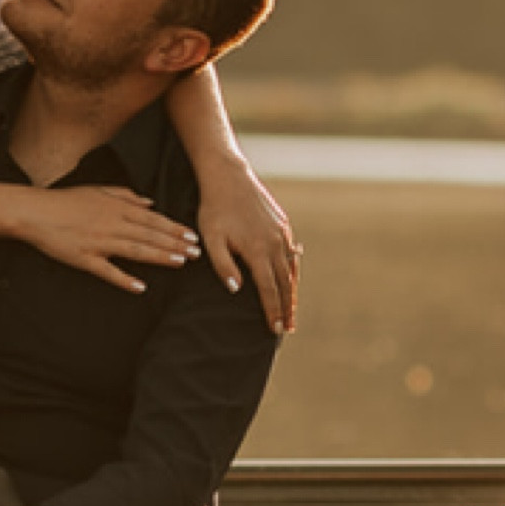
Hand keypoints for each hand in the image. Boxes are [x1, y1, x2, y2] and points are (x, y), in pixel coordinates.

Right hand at [15, 185, 201, 294]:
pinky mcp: (84, 259)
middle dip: (174, 244)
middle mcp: (111, 224)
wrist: (35, 211)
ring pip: (135, 250)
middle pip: (149, 235)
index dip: (174, 229)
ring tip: (179, 263)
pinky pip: (107, 271)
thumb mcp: (99, 190)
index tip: (192, 238)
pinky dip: (124, 279)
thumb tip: (150, 203)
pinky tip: (140, 287)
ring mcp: (98, 242)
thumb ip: (127, 196)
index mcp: (116, 207)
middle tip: (195, 254)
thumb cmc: (66, 200)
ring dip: (159, 257)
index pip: (152, 220)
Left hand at [196, 161, 300, 333]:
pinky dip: (293, 269)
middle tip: (287, 328)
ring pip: (291, 269)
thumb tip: (237, 290)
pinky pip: (292, 252)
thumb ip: (223, 265)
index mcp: (258, 251)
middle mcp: (275, 244)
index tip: (274, 329)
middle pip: (285, 284)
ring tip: (291, 309)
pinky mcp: (283, 224)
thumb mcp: (211, 238)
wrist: (228, 176)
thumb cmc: (214, 208)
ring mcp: (282, 233)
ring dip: (292, 291)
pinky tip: (291, 277)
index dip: (272, 311)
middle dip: (286, 308)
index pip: (268, 290)